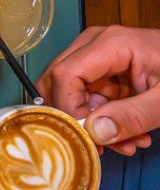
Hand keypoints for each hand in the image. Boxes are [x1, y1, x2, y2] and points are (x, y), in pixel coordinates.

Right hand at [39, 25, 159, 155]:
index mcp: (110, 43)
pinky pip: (88, 96)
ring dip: (94, 123)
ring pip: (71, 93)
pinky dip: (103, 119)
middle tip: (104, 145)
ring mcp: (97, 55)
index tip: (90, 138)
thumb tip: (93, 133)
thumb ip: (132, 116)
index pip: (65, 75)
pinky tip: (129, 133)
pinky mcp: (104, 70)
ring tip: (127, 143)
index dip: (70, 109)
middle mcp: (95, 44)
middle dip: (79, 118)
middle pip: (58, 81)